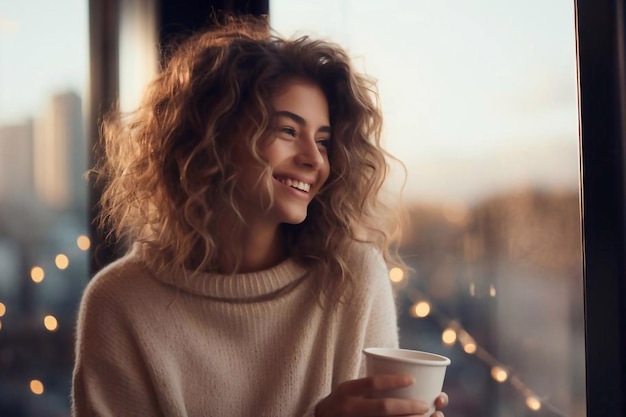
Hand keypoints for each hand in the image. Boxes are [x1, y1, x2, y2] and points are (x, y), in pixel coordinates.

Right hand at [315, 374, 445, 416]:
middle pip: (383, 408)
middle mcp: (349, 408)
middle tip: (426, 405)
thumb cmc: (342, 402)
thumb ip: (370, 386)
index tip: (412, 380)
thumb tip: (409, 380)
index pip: (372, 383)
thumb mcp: (350, 390)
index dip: (394, 380)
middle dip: (408, 407)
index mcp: (346, 391)